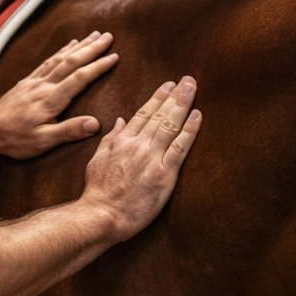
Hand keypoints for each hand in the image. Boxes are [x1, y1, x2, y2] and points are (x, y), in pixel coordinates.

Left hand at [0, 31, 117, 158]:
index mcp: (51, 100)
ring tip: (94, 35)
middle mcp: (44, 85)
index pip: (80, 78)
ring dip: (79, 45)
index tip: (114, 56)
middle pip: (72, 62)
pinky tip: (69, 44)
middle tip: (109, 36)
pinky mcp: (28, 81)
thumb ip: (69, 131)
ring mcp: (35, 81)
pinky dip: (61, 50)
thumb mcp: (43, 142)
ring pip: (60, 58)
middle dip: (92, 48)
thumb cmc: (15, 139)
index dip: (98, 66)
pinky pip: (48, 61)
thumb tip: (95, 124)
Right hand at [81, 78, 202, 241]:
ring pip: (171, 125)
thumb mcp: (97, 159)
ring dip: (183, 105)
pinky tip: (197, 116)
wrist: (102, 215)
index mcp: (122, 141)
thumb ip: (111, 138)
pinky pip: (180, 148)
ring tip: (193, 88)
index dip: (158, 97)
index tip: (168, 85)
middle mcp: (138, 145)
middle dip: (175, 95)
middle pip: (160, 115)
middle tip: (188, 80)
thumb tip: (121, 120)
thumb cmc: (97, 191)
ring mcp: (152, 159)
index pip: (143, 113)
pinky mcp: (164, 174)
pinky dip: (190, 130)